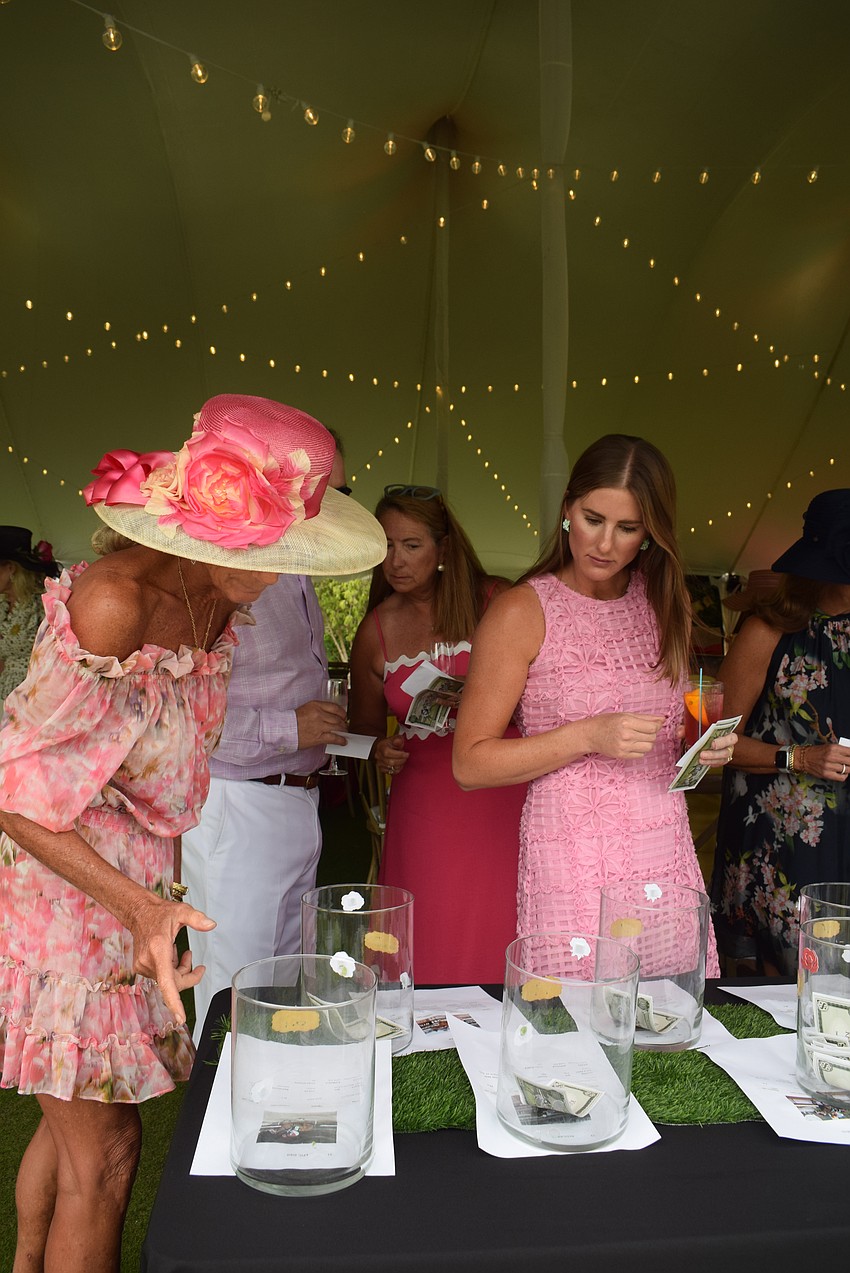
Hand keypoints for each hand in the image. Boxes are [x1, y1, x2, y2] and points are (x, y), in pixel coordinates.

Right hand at [128, 895, 215, 1024]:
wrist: (139, 913)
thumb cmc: (159, 914)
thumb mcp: (181, 911)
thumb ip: (196, 918)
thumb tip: (211, 925)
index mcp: (158, 950)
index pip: (166, 982)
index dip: (174, 1001)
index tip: (181, 1017)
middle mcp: (148, 961)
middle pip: (173, 983)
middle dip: (189, 977)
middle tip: (200, 968)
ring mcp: (143, 966)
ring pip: (168, 981)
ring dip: (180, 971)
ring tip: (186, 954)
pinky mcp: (142, 968)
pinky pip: (162, 977)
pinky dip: (172, 970)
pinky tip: (174, 956)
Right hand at [295, 699, 347, 749]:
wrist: (283, 730)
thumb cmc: (291, 721)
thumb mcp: (305, 709)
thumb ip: (318, 711)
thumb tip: (329, 717)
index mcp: (315, 705)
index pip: (334, 707)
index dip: (342, 712)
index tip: (343, 715)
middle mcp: (318, 714)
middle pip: (337, 718)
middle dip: (343, 723)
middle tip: (344, 725)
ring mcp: (319, 725)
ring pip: (338, 727)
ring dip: (343, 731)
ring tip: (344, 733)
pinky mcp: (318, 736)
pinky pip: (334, 738)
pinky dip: (340, 740)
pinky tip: (343, 741)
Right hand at [375, 735, 408, 776]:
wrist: (384, 747)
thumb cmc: (391, 743)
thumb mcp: (395, 738)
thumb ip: (398, 740)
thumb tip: (398, 741)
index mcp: (381, 747)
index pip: (387, 753)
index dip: (398, 754)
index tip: (406, 754)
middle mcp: (378, 755)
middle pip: (390, 762)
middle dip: (401, 760)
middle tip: (406, 757)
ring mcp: (379, 763)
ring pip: (391, 768)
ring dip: (400, 765)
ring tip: (403, 760)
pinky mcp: (381, 769)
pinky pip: (390, 772)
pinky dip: (397, 770)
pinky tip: (400, 765)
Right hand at [585, 713, 665, 759]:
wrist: (590, 734)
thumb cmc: (607, 722)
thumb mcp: (625, 715)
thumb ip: (645, 717)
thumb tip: (663, 719)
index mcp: (627, 722)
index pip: (653, 727)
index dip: (656, 726)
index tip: (652, 725)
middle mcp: (626, 735)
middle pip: (652, 738)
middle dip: (651, 734)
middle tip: (642, 731)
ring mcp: (624, 747)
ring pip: (648, 747)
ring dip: (646, 743)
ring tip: (638, 738)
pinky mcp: (622, 755)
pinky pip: (640, 755)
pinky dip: (640, 750)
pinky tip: (632, 744)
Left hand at [699, 731, 738, 766]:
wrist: (711, 738)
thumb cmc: (711, 732)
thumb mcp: (709, 728)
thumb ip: (706, 729)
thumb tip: (696, 732)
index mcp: (729, 736)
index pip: (732, 738)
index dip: (722, 742)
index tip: (712, 744)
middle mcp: (730, 746)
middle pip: (726, 752)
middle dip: (713, 754)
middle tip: (702, 754)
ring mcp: (727, 754)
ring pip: (722, 760)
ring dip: (710, 760)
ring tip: (701, 760)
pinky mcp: (722, 760)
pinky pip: (717, 764)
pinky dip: (710, 763)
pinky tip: (703, 762)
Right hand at [796, 742, 849, 781]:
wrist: (803, 758)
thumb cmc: (816, 752)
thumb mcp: (828, 746)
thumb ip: (840, 750)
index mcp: (833, 748)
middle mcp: (831, 757)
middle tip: (848, 762)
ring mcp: (828, 766)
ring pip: (847, 770)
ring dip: (848, 769)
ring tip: (845, 767)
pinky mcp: (826, 774)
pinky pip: (841, 777)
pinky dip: (844, 775)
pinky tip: (842, 772)